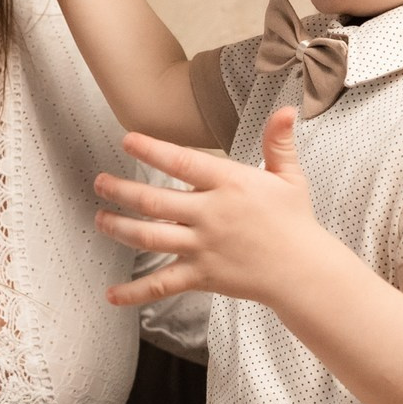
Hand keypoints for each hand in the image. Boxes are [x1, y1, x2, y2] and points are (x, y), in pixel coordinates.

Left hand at [94, 108, 332, 308]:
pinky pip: (162, 284)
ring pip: (150, 237)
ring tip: (100, 219)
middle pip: (154, 201)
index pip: (182, 162)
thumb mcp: (289, 177)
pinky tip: (111, 294)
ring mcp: (202, 247)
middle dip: (121, 191)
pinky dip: (135, 291)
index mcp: (229, 184)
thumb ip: (278, 143)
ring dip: (119, 228)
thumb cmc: (295, 222)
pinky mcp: (201, 276)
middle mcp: (210, 214)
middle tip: (99, 183)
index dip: (151, 150)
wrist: (304, 272)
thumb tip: (287, 109)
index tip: (127, 140)